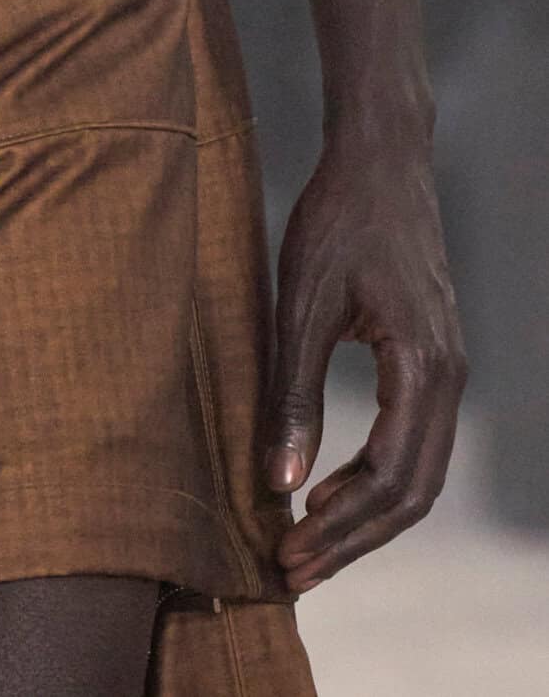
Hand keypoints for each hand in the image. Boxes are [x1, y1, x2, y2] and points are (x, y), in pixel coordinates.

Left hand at [265, 138, 465, 593]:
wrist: (381, 159)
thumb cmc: (337, 219)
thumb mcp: (301, 302)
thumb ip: (293, 393)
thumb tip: (281, 481)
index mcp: (423, 366)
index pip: (389, 479)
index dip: (339, 528)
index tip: (288, 556)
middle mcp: (449, 377)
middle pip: (412, 492)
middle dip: (352, 540)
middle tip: (293, 571)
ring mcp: (448, 370)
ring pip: (419, 473)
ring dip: (365, 518)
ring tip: (306, 544)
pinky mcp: (434, 360)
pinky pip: (415, 441)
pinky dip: (376, 480)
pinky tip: (328, 490)